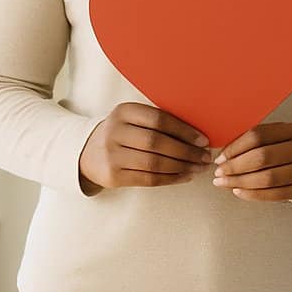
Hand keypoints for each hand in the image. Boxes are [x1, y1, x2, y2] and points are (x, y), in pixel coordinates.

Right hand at [78, 102, 211, 193]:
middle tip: (205, 157)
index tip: (204, 140)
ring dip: (183, 167)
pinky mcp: (113, 176)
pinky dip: (171, 178)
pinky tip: (186, 176)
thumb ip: (159, 122)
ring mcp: (111, 155)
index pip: (159, 120)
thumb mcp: (134, 119)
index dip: (184, 131)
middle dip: (187, 152)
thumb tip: (198, 135)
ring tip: (200, 167)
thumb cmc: (123, 133)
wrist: (86, 153)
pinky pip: (148, 179)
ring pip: (154, 163)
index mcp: (124, 112)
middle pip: (157, 143)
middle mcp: (115, 132)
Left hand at [212, 122, 291, 202]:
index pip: (259, 135)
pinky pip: (272, 194)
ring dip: (239, 181)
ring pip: (266, 178)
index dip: (235, 146)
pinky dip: (252, 194)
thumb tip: (225, 153)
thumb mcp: (285, 136)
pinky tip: (239, 191)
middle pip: (261, 157)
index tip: (221, 156)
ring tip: (224, 182)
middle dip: (234, 166)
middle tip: (219, 172)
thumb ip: (261, 140)